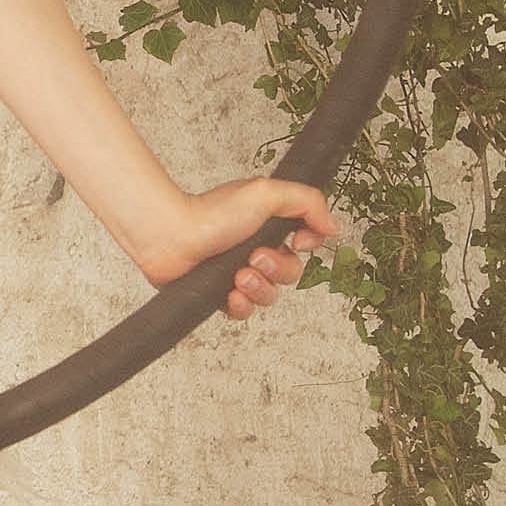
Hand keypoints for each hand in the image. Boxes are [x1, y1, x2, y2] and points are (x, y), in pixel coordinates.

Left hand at [140, 176, 339, 319]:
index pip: (307, 244)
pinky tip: (231, 294)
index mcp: (269, 226)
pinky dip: (241, 306)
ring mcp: (237, 274)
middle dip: (277, 268)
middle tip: (254, 257)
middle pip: (291, 274)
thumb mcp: (268, 193)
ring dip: (259, 288)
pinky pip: (244, 312)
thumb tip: (333, 228)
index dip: (308, 246)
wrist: (171, 236)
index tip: (299, 241)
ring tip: (238, 275)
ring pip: (270, 296)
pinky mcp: (219, 295)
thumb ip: (308, 203)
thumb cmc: (211, 211)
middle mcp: (256, 250)